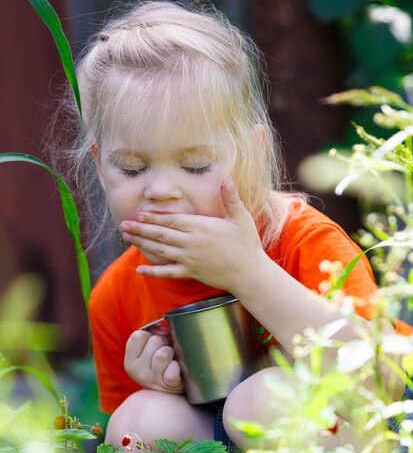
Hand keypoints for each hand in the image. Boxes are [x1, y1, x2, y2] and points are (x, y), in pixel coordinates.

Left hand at [119, 180, 265, 291]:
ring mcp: (189, 259)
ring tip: (127, 239)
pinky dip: (152, 272)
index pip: (171, 220)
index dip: (153, 218)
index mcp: (201, 227)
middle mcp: (191, 243)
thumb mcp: (241, 218)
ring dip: (141, 245)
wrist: (249, 273)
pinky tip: (139, 270)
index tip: (139, 214)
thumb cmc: (247, 244)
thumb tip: (227, 179)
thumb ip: (231, 198)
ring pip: (160, 251)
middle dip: (140, 230)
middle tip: (123, 225)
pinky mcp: (191, 273)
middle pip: (160, 235)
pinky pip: (167, 273)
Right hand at [124, 329, 183, 393]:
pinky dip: (178, 365)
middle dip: (164, 342)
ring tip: (171, 360)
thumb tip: (163, 330)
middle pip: (155, 341)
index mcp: (130, 361)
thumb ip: (152, 332)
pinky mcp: (168, 384)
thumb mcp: (149, 348)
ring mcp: (152, 379)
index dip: (150, 335)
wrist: (169, 391)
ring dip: (172, 352)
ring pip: (164, 353)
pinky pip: (173, 368)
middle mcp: (137, 371)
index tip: (154, 343)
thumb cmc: (159, 363)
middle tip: (166, 353)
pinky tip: (177, 370)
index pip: (138, 335)